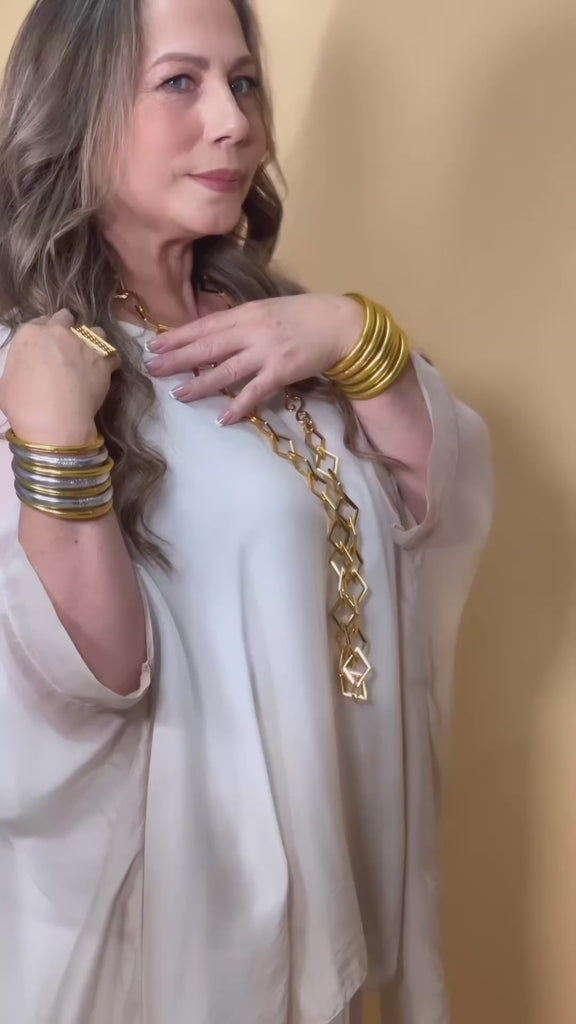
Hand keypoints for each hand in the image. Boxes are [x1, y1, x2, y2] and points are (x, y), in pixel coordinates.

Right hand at [0, 309, 120, 444]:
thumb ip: (18, 368)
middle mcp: (57, 332)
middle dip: (67, 329)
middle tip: (68, 349)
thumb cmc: (22, 405)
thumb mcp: (6, 382)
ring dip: (93, 341)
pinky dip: (110, 362)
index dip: (45, 334)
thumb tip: (25, 372)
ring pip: (94, 332)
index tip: (48, 346)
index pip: (40, 322)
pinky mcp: (102, 361)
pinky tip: (106, 372)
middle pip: (65, 318)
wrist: (53, 421)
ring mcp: (83, 344)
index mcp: (29, 334)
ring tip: (90, 357)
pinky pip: (113, 355)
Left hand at [145, 294, 363, 423]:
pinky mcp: (282, 371)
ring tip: (178, 395)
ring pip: (225, 370)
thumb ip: (242, 321)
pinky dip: (238, 406)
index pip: (205, 325)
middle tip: (151, 369)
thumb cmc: (304, 316)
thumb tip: (213, 333)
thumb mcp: (268, 310)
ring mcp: (266, 352)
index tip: (154, 345)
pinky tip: (223, 419)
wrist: (341, 324)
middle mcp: (252, 330)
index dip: (177, 336)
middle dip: (177, 359)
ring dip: (200, 384)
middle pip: (207, 346)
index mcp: (246, 312)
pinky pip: (255, 392)